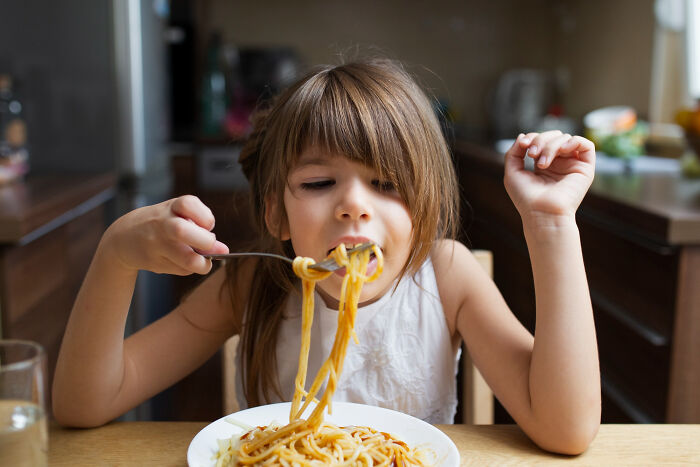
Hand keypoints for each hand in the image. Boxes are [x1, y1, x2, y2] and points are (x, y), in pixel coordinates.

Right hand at [101, 195, 228, 274]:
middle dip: (204, 241)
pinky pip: (180, 270)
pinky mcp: (154, 262)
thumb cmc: (161, 223)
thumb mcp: (179, 216)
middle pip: (181, 231)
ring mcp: (156, 244)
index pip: (188, 204)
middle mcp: (161, 224)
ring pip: (185, 259)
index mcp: (171, 207)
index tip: (208, 225)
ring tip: (202, 261)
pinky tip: (182, 262)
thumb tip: (224, 250)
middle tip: (210, 244)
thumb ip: (203, 229)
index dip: (205, 216)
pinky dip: (188, 269)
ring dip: (201, 264)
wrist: (123, 238)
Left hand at [504, 131, 594, 222]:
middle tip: (533, 155)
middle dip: (541, 140)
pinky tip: (562, 150)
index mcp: (544, 165)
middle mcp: (560, 164)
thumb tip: (523, 135)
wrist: (541, 213)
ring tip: (542, 163)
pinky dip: (573, 141)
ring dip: (551, 145)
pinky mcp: (585, 169)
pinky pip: (586, 145)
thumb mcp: (513, 172)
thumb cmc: (526, 198)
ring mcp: (572, 165)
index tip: (523, 145)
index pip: (541, 140)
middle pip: (554, 136)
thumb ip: (514, 152)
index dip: (532, 137)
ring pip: (566, 139)